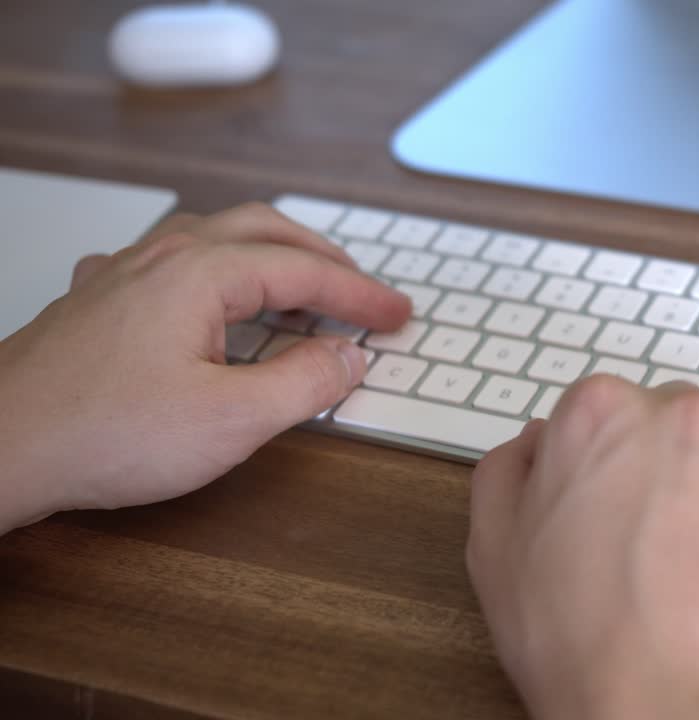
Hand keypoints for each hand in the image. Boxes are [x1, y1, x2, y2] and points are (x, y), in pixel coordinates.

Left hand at [0, 203, 410, 531]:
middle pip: (263, 231)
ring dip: (272, 258)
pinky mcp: (98, 303)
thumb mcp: (231, 421)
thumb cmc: (100, 434)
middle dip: (323, 259)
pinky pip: (173, 263)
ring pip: (215, 239)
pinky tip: (211, 302)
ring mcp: (124, 275)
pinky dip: (218, 273)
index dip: (360, 294)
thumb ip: (304, 384)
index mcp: (200, 275)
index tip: (397, 314)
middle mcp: (162, 258)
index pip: (305, 271)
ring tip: (302, 294)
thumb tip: (348, 357)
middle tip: (361, 293)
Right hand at [468, 376, 698, 719]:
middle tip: (653, 534)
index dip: (602, 462)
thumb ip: (509, 472)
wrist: (669, 708)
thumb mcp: (494, 552)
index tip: (607, 498)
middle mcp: (678, 416)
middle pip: (672, 416)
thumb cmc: (584, 644)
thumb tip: (536, 441)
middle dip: (664, 463)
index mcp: (596, 415)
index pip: (603, 408)